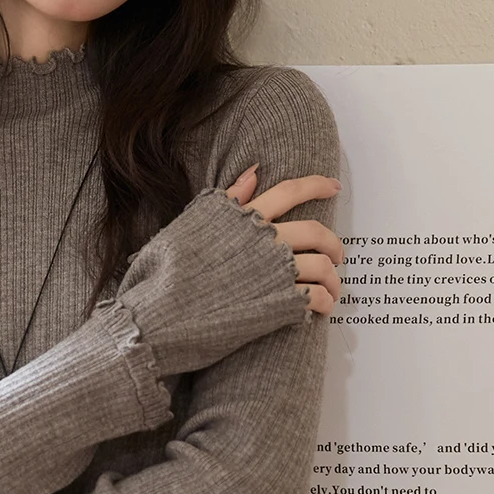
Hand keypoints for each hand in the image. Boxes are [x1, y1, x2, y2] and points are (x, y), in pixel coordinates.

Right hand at [112, 178, 331, 379]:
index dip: (316, 185)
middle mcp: (263, 240)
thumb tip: (254, 174)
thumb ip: (224, 201)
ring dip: (334, 279)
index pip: (289, 192)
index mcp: (241, 218)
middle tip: (338, 254)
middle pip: (315, 231)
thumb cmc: (161, 275)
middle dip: (334, 243)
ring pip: (323, 266)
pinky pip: (317, 297)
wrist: (156, 320)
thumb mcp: (187, 226)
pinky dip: (324, 302)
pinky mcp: (279, 304)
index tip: (333, 186)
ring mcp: (274, 272)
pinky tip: (318, 309)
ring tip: (332, 291)